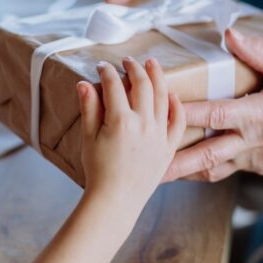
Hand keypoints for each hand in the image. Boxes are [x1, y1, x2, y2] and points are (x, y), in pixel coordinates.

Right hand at [78, 57, 185, 213]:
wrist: (115, 201)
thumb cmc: (98, 172)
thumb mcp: (87, 138)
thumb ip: (89, 108)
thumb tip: (84, 83)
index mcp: (120, 121)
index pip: (114, 86)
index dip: (107, 72)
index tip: (102, 66)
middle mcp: (143, 124)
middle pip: (143, 85)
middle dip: (135, 68)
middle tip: (128, 61)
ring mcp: (159, 135)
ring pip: (163, 97)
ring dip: (158, 77)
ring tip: (152, 64)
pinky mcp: (168, 147)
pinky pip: (178, 121)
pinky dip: (176, 105)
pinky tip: (172, 95)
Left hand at [164, 28, 262, 181]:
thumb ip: (258, 52)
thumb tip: (229, 33)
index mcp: (257, 114)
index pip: (214, 115)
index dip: (186, 113)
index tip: (161, 108)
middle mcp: (250, 141)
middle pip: (206, 155)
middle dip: (175, 162)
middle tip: (146, 164)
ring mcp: (252, 158)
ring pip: (211, 169)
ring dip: (184, 172)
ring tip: (155, 173)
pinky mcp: (255, 168)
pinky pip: (224, 171)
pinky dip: (203, 170)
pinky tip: (184, 168)